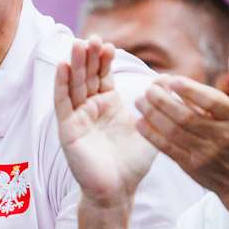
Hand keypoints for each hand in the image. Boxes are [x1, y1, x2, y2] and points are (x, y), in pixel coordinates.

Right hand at [54, 35, 157, 207]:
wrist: (118, 190)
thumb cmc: (132, 162)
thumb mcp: (149, 126)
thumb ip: (157, 104)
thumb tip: (168, 78)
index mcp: (109, 104)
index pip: (103, 75)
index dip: (104, 60)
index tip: (108, 45)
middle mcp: (91, 108)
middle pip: (87, 76)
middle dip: (88, 57)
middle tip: (90, 38)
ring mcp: (77, 117)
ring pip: (73, 85)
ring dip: (74, 65)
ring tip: (76, 45)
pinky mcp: (67, 129)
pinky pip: (62, 103)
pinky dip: (61, 85)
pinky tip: (62, 67)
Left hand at [135, 47, 228, 214]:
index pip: (211, 101)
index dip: (189, 90)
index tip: (170, 80)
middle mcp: (222, 135)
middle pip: (187, 116)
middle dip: (163, 101)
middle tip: (147, 88)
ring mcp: (205, 153)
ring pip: (174, 132)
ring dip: (153, 116)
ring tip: (139, 101)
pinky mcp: (192, 166)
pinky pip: (167, 149)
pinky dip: (152, 135)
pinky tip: (139, 122)